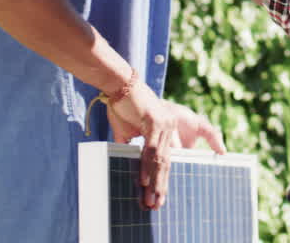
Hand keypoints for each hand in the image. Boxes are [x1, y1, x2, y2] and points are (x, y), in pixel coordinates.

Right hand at [105, 83, 226, 209]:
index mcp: (166, 130)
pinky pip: (150, 148)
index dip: (162, 179)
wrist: (119, 84)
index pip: (166, 159)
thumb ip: (129, 148)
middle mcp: (170, 127)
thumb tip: (126, 165)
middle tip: (156, 205)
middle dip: (161, 186)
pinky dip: (146, 166)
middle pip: (166, 162)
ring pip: (159, 159)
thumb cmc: (123, 106)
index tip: (158, 197)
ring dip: (154, 181)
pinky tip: (143, 181)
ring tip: (150, 199)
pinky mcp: (155, 120)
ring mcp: (164, 124)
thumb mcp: (126, 131)